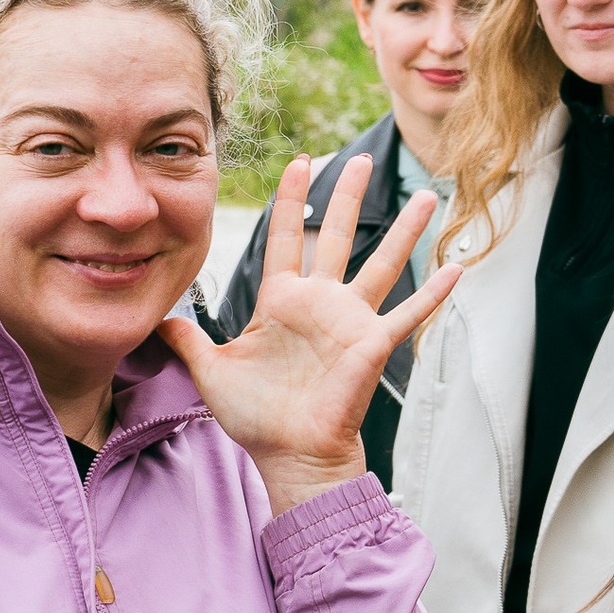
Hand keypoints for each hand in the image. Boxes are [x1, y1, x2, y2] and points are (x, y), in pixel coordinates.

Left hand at [162, 154, 459, 513]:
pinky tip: (456, 268)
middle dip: (349, 195)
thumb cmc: (255, 417)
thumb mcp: (210, 370)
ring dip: (406, 232)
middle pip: (338, 235)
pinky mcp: (372, 345)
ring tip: (428, 197)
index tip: (300, 161)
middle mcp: (320, 303)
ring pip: (383, 265)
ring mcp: (350, 322)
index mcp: (282, 300)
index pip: (288, 236)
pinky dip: (433, 293)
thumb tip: (157, 320)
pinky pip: (409, 315)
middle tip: (363, 158)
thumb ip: (186, 340)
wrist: (289, 454)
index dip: (293, 198)